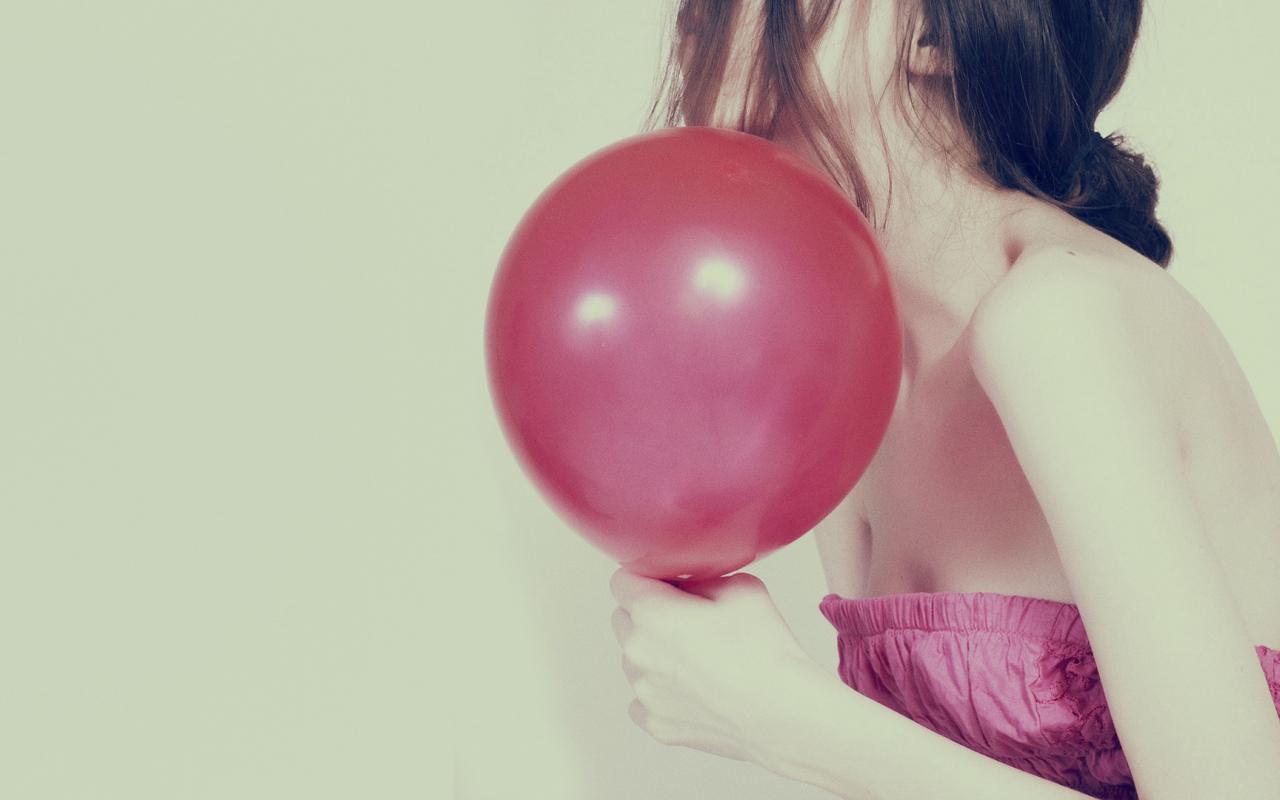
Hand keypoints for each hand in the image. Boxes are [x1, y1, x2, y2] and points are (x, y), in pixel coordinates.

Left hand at [608, 567, 826, 763]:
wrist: (783, 713)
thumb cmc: (765, 652)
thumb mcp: (740, 586)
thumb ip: (702, 577)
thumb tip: (689, 585)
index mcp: (651, 613)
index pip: (623, 580)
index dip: (647, 577)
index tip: (667, 584)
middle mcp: (638, 652)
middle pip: (623, 618)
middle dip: (647, 613)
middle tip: (687, 620)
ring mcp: (644, 692)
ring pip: (634, 659)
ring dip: (654, 653)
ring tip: (698, 658)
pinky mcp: (655, 723)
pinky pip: (644, 698)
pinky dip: (662, 691)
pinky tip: (694, 688)